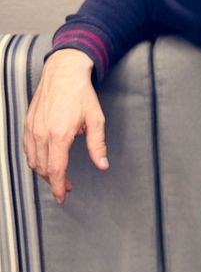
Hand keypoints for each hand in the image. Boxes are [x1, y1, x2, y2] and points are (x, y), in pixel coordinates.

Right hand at [23, 49, 108, 202]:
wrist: (62, 73)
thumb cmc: (81, 95)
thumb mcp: (96, 120)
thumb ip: (98, 146)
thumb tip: (103, 165)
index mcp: (59, 135)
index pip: (56, 170)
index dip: (58, 187)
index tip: (62, 198)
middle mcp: (42, 133)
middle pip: (43, 168)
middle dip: (54, 182)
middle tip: (66, 187)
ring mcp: (32, 128)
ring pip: (33, 160)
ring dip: (44, 172)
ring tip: (58, 176)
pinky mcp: (27, 124)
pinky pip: (27, 148)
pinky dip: (35, 159)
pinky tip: (45, 161)